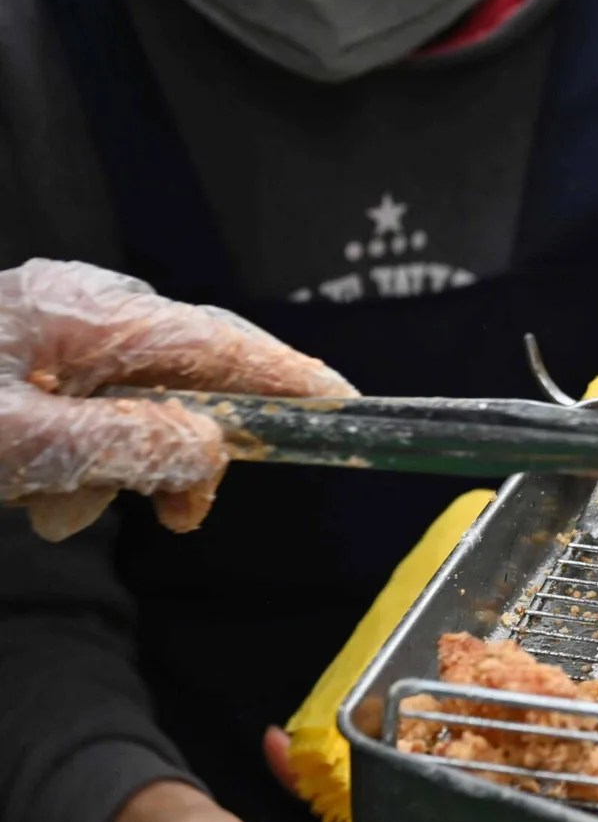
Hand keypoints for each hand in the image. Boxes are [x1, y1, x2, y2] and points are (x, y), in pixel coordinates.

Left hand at [0, 260, 353, 540]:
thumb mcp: (18, 443)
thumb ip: (124, 443)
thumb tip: (213, 449)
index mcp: (87, 311)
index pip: (217, 342)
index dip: (285, 375)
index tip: (341, 403)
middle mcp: (82, 310)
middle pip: (186, 374)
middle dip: (188, 448)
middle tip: (184, 511)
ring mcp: (54, 334)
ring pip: (136, 403)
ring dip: (115, 466)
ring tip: (59, 508)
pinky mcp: (31, 364)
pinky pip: (92, 412)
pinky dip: (78, 459)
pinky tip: (34, 491)